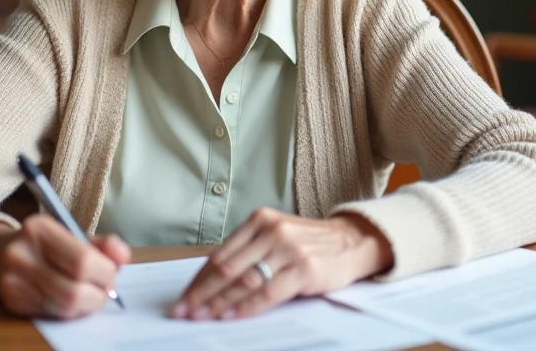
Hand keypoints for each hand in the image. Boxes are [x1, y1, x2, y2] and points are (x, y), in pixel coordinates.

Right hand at [0, 217, 130, 319]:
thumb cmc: (40, 242)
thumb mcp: (68, 232)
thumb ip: (100, 243)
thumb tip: (123, 257)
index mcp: (39, 228)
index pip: (83, 260)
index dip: (106, 272)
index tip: (113, 272)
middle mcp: (21, 254)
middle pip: (74, 289)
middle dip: (99, 293)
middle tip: (106, 288)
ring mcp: (12, 281)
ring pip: (64, 306)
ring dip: (87, 304)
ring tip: (91, 294)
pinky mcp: (11, 302)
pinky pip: (52, 313)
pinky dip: (70, 310)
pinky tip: (71, 299)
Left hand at [172, 208, 393, 320]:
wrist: (352, 241)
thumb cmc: (309, 243)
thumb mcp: (276, 236)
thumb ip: (248, 252)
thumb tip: (209, 280)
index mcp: (260, 220)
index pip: (220, 253)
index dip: (198, 279)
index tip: (183, 297)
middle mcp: (272, 231)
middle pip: (227, 267)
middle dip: (201, 293)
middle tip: (184, 310)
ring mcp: (289, 249)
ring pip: (244, 281)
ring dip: (218, 302)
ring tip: (202, 316)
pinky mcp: (304, 268)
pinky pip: (268, 292)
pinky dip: (246, 306)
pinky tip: (231, 315)